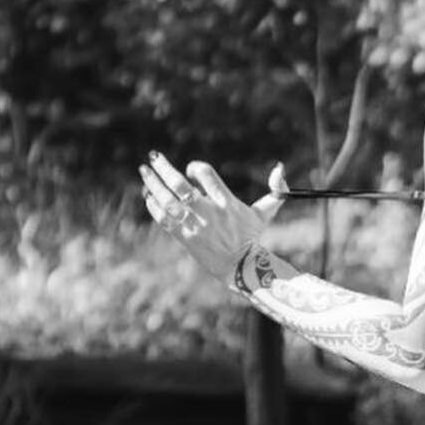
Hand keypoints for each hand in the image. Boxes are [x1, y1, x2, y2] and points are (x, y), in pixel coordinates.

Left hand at [140, 153, 288, 283]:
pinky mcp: (185, 237)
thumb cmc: (250, 237)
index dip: (195, 167)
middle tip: (153, 158)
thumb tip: (281, 167)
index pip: (205, 174)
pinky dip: (154, 206)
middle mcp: (209, 212)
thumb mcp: (266, 213)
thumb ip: (276, 191)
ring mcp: (195, 225)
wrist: (239, 267)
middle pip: (180, 184)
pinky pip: (164, 218)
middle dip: (164, 168)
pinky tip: (149, 196)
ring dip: (153, 184)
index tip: (191, 169)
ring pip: (168, 200)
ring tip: (144, 171)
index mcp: (227, 202)